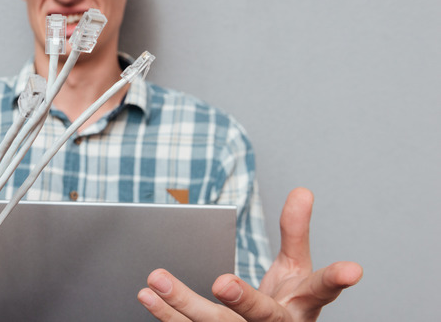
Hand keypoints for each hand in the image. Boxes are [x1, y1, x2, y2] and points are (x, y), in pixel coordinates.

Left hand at [137, 187, 362, 320]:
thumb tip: (302, 191)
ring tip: (156, 280)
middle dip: (240, 300)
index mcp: (300, 305)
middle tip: (221, 282)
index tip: (354, 268)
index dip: (337, 279)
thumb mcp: (296, 269)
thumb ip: (295, 232)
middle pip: (258, 315)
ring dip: (182, 304)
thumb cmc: (285, 304)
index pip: (321, 290)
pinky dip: (166, 315)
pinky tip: (147, 296)